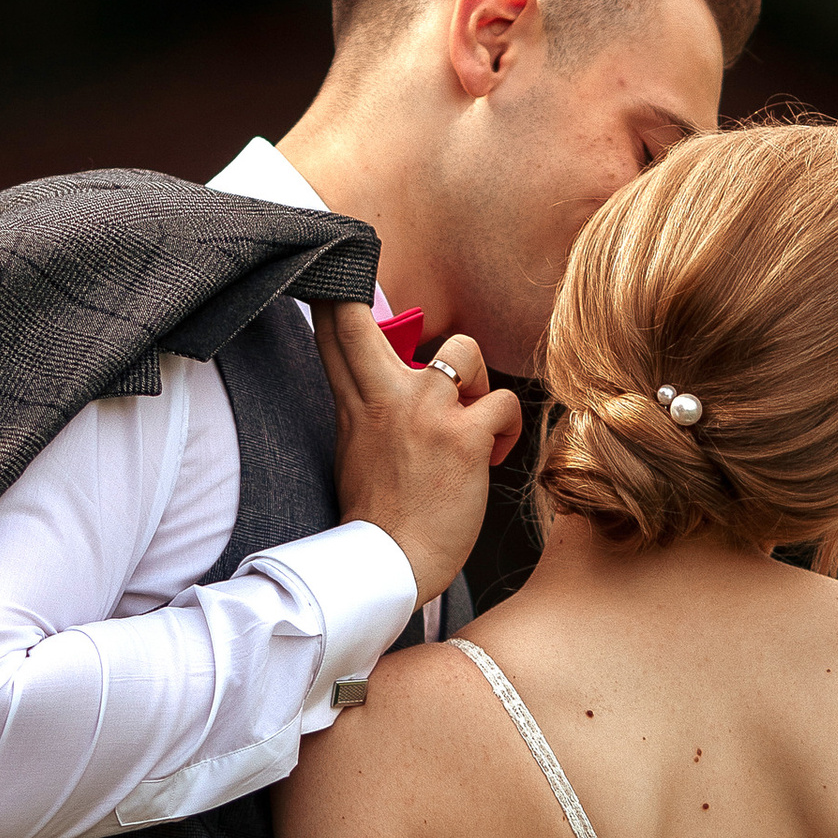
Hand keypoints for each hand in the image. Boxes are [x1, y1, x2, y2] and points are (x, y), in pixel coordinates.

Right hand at [316, 302, 523, 607]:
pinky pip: (502, 404)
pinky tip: (491, 456)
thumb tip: (386, 380)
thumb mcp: (356, 450)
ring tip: (471, 420)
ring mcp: (424, 412)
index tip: (336, 270)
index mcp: (355, 404)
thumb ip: (369, 407)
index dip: (333, 294)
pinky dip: (504, 430)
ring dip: (477, 382)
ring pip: (463, 351)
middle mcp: (384, 397)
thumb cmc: (380, 515)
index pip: (334, 334)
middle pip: (359, 320)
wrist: (390, 566)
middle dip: (358, 291)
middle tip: (374, 278)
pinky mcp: (462, 437)